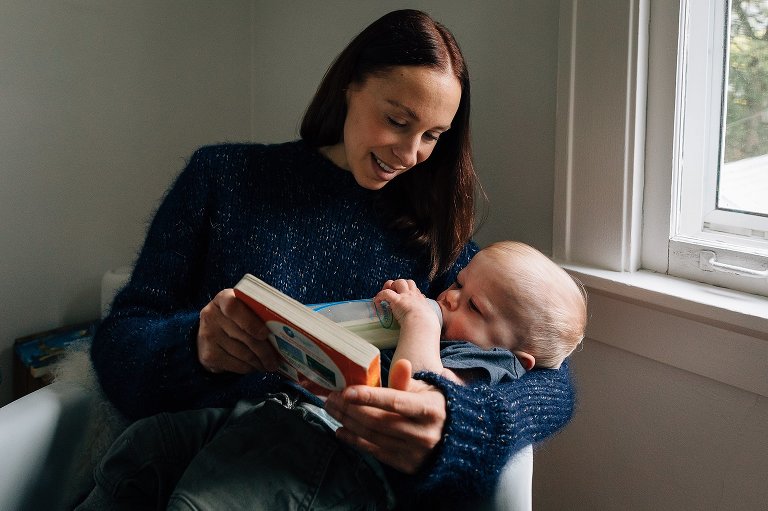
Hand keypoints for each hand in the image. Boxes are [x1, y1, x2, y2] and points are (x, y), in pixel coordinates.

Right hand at [197, 289, 278, 373]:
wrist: (208, 333)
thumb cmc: (235, 319)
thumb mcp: (243, 309)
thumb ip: (257, 313)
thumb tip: (283, 331)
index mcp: (224, 299)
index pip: (234, 308)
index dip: (251, 322)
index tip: (266, 333)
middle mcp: (212, 316)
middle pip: (244, 336)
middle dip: (265, 351)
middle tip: (276, 360)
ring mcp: (208, 336)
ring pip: (243, 353)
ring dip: (260, 362)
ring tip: (270, 364)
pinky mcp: (209, 355)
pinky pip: (236, 365)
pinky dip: (249, 368)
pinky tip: (256, 366)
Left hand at [325, 359, 446, 473]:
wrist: (455, 439)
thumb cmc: (434, 406)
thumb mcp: (425, 389)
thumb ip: (407, 380)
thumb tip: (401, 363)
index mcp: (430, 409)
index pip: (395, 401)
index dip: (369, 397)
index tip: (346, 391)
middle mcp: (424, 434)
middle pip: (378, 420)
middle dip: (350, 409)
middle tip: (331, 398)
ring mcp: (415, 452)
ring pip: (373, 436)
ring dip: (348, 423)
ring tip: (333, 410)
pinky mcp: (407, 465)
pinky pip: (375, 452)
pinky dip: (355, 441)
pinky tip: (342, 430)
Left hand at [375, 279, 436, 327]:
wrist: (423, 324)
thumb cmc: (427, 325)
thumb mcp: (431, 320)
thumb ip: (429, 320)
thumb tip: (430, 327)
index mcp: (421, 301)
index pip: (416, 291)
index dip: (409, 292)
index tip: (406, 298)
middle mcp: (414, 296)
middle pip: (408, 282)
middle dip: (400, 284)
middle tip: (394, 293)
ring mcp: (405, 296)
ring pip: (399, 282)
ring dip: (391, 285)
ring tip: (386, 293)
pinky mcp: (397, 300)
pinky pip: (386, 293)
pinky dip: (379, 295)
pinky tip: (376, 301)